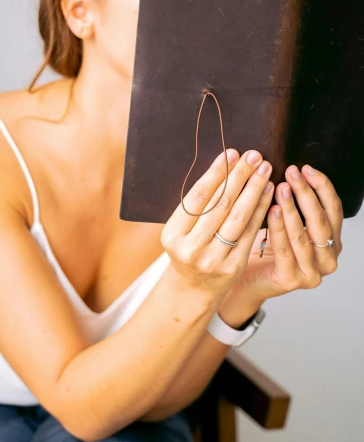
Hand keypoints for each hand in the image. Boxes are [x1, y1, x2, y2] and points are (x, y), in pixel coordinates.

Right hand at [161, 147, 273, 302]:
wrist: (194, 288)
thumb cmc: (189, 247)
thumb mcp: (182, 228)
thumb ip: (198, 204)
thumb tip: (226, 165)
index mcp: (173, 234)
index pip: (198, 197)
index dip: (217, 174)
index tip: (232, 154)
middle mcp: (191, 248)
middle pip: (220, 205)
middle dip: (239, 176)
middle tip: (254, 156)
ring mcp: (213, 260)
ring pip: (238, 217)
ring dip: (254, 189)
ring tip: (264, 169)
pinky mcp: (233, 267)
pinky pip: (250, 232)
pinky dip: (261, 209)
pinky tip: (268, 192)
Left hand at [219, 163, 342, 312]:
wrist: (246, 280)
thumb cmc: (264, 247)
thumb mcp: (286, 223)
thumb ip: (295, 204)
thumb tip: (291, 169)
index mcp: (332, 242)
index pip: (334, 209)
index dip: (321, 187)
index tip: (305, 168)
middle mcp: (328, 259)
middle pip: (322, 220)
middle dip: (307, 193)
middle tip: (292, 173)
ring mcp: (312, 273)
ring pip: (304, 235)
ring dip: (292, 208)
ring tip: (281, 188)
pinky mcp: (292, 280)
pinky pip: (286, 249)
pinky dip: (278, 228)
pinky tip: (271, 210)